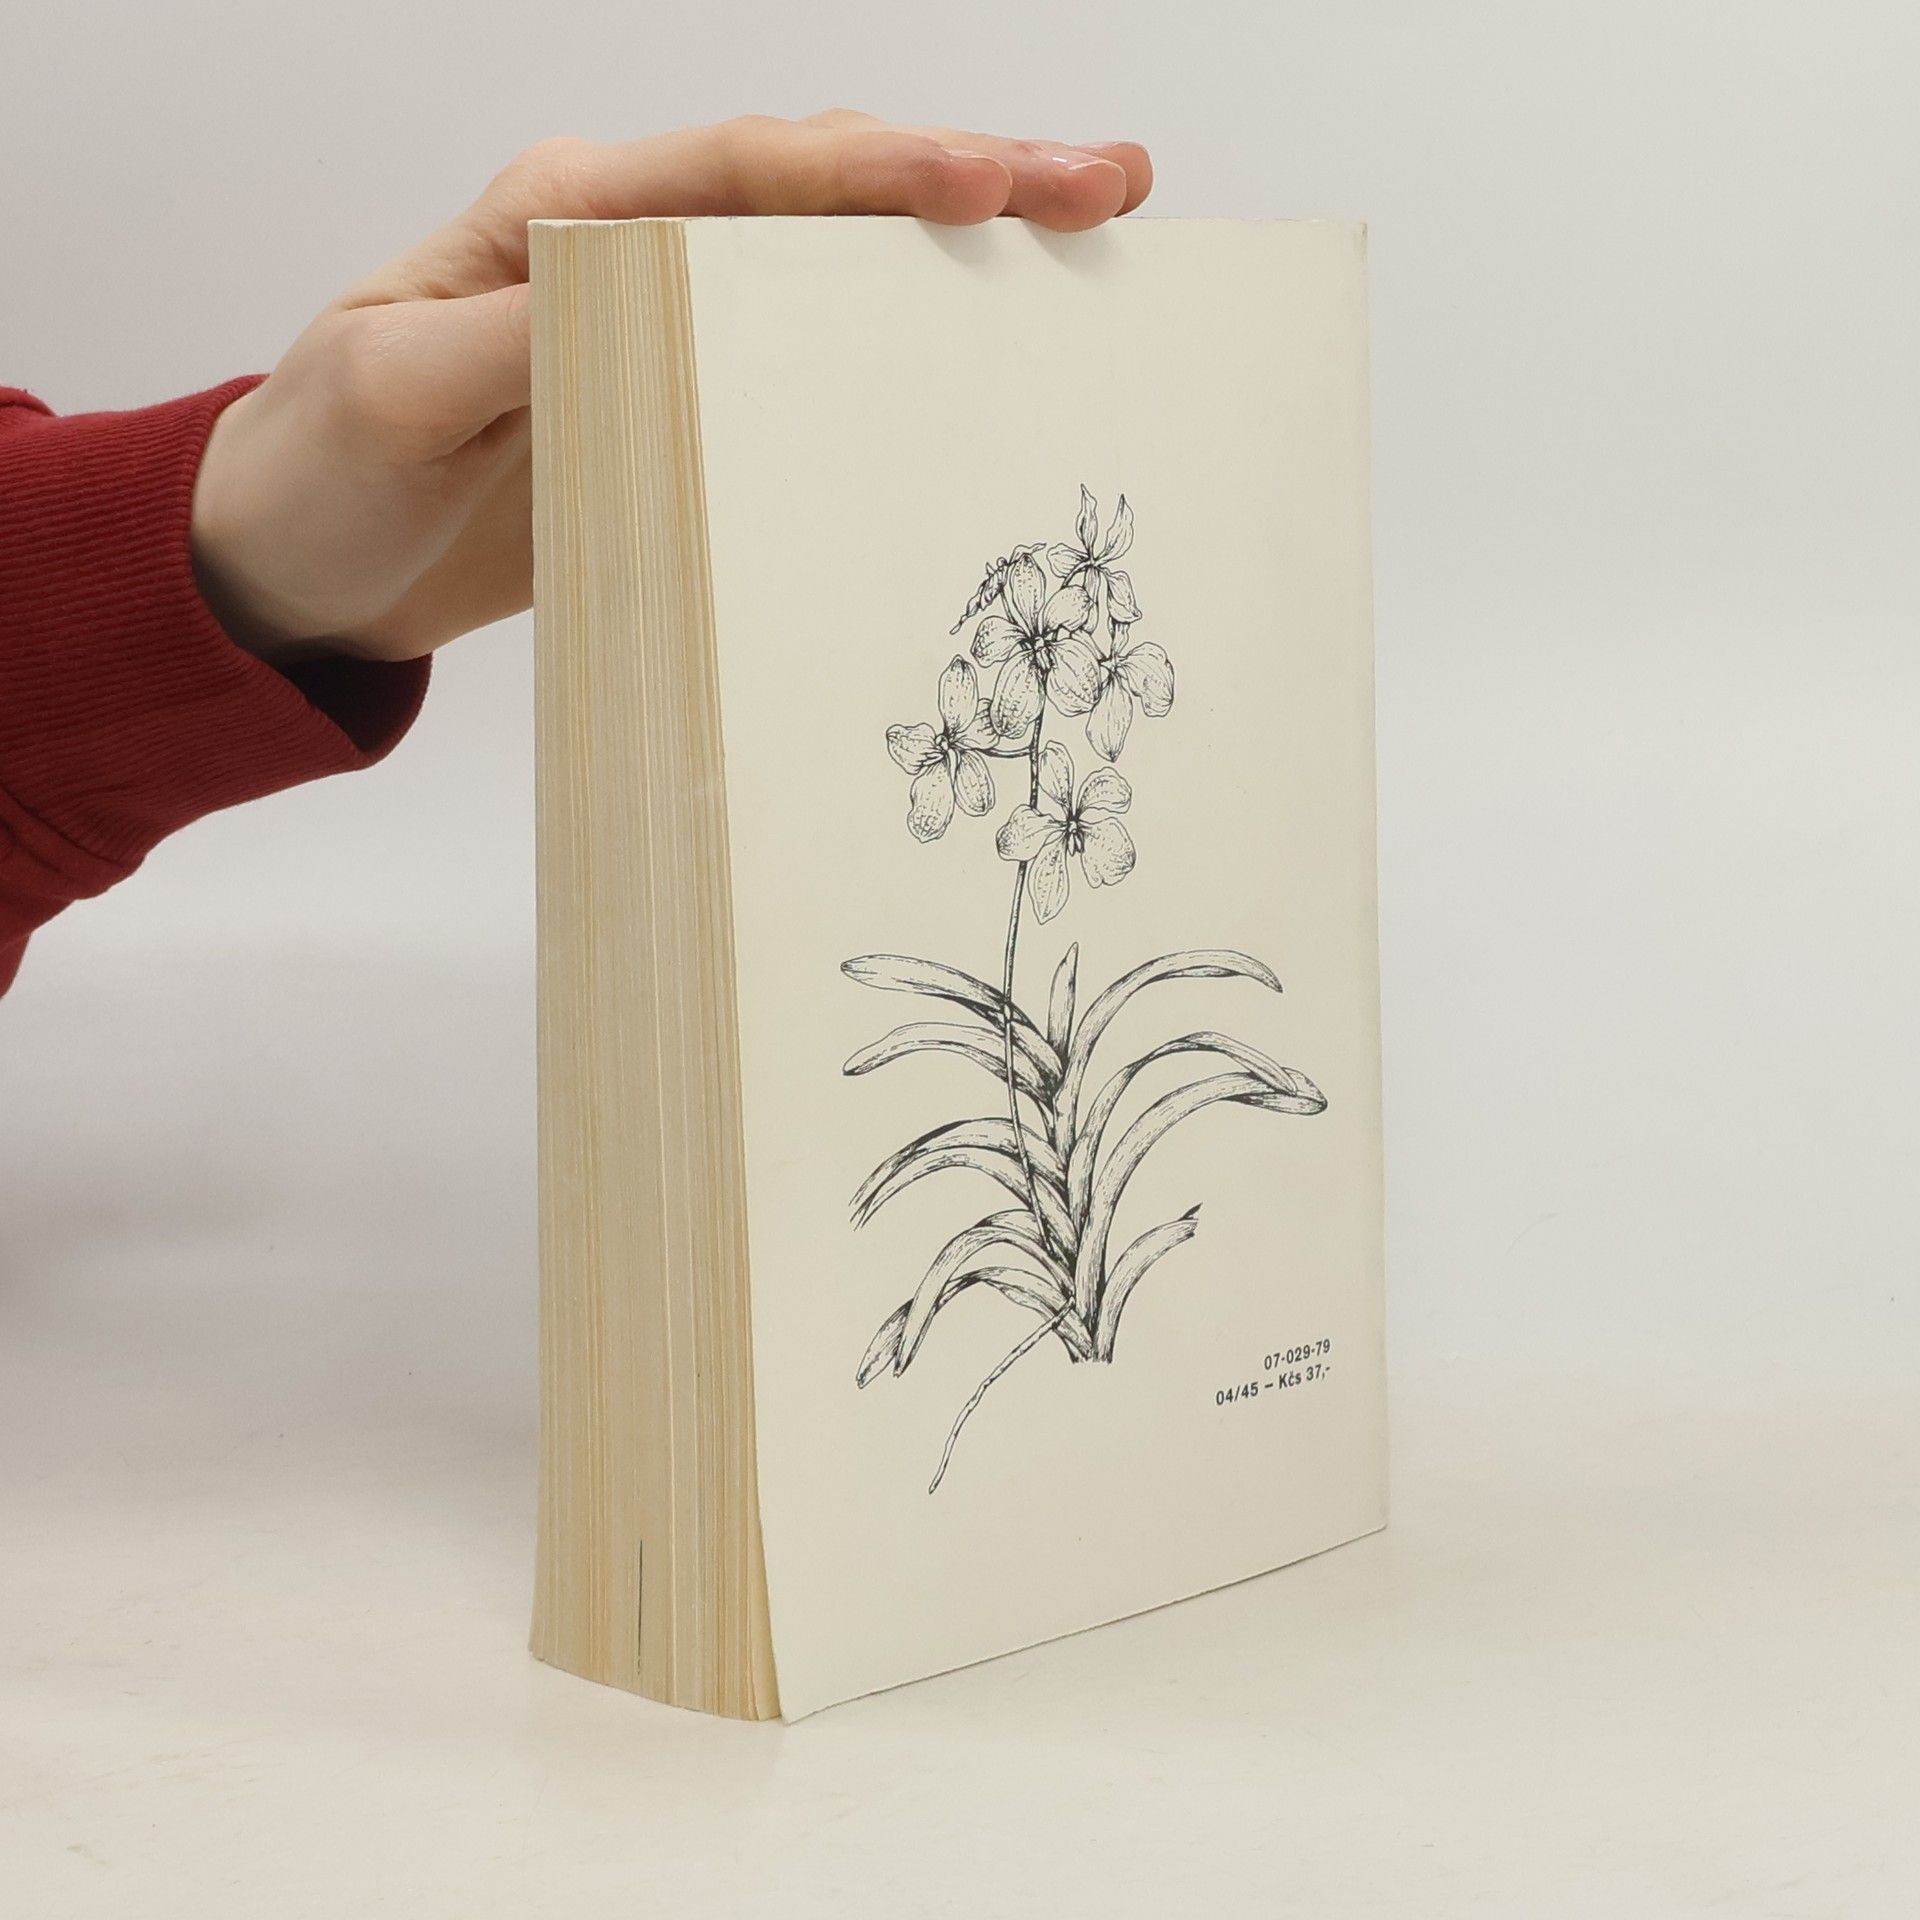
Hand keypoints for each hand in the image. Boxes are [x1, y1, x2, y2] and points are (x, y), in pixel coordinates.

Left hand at [190, 112, 1152, 665]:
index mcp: (563, 212)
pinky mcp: (683, 394)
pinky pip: (810, 346)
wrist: (301, 560)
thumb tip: (633, 294)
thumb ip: (509, 336)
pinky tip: (981, 340)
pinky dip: (904, 331)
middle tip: (1109, 184)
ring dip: (964, 238)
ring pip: (836, 249)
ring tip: (1090, 233)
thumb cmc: (326, 469)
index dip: (874, 175)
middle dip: (972, 172)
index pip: (744, 172)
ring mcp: (667, 318)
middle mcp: (630, 239)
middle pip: (822, 183)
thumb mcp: (392, 393)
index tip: (989, 184)